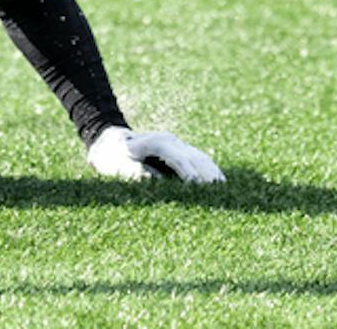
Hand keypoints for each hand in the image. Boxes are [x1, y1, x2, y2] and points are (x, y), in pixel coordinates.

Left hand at [86, 126, 223, 183]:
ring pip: (201, 158)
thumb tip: (156, 181)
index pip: (177, 157)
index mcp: (155, 142)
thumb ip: (135, 172)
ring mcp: (176, 144)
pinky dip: (210, 171)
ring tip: (227, 193)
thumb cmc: (113, 157)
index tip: (197, 188)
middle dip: (207, 176)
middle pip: (194, 157)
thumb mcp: (118, 165)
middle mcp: (170, 140)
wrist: (109, 142)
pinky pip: (200, 160)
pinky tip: (220, 184)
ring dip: (213, 174)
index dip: (188, 172)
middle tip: (220, 196)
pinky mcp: (180, 150)